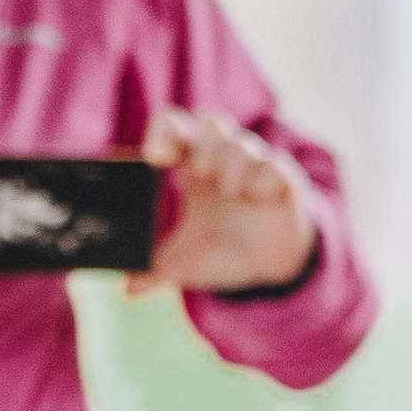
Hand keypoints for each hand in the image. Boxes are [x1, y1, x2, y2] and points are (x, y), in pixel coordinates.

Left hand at [132, 107, 315, 295]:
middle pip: (211, 121)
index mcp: (193, 170)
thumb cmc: (224, 252)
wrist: (268, 271)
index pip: (175, 127)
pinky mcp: (284, 181)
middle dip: (202, 143)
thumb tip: (127, 290)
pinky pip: (274, 163)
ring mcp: (255, 168)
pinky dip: (262, 177)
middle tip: (197, 172)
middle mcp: (223, 161)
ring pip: (241, 143)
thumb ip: (156, 270)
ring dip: (231, 164)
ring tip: (230, 193)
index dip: (163, 132)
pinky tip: (258, 197)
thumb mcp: (186, 263)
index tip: (155, 158)